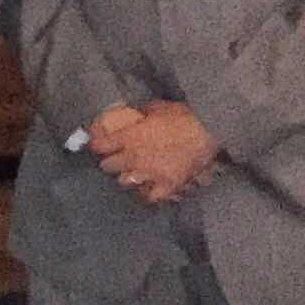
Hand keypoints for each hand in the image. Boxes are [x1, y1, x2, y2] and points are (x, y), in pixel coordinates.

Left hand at [88, 99, 217, 204]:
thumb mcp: (157, 108)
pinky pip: (150, 197)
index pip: (99, 146)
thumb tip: (133, 112)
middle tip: (115, 159)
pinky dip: (147, 194)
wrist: (208, 131)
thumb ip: (141, 113)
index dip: (96, 145)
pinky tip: (148, 190)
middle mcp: (134, 157)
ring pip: (124, 182)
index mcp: (128, 137)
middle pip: (108, 167)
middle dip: (109, 162)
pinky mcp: (167, 185)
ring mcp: (149, 173)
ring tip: (131, 174)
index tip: (97, 145)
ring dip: (126, 177)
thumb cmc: (183, 116)